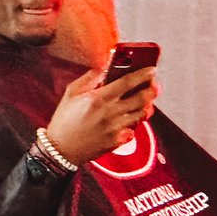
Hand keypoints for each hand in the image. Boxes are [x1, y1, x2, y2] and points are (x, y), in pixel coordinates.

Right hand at [43, 66, 158, 165]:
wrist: (61, 149)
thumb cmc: (64, 120)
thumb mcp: (71, 92)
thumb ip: (90, 78)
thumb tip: (104, 66)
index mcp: (98, 98)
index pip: (127, 82)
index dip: (142, 74)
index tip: (151, 69)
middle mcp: (110, 113)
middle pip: (141, 98)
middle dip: (152, 89)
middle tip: (155, 84)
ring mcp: (116, 128)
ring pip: (141, 114)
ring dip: (147, 105)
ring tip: (146, 99)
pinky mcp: (118, 141)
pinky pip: (134, 129)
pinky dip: (136, 122)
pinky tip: (132, 117)